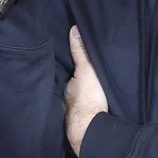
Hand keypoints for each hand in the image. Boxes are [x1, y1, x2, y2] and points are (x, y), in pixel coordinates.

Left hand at [64, 26, 107, 156]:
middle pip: (72, 91)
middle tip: (85, 83)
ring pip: (76, 105)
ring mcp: (72, 116)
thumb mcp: (86, 70)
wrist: (90, 128)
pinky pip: (82, 117)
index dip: (72, 73)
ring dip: (81, 102)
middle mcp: (66, 102)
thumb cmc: (87, 97)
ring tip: (89, 98)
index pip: (68, 77)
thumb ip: (80, 52)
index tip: (76, 69)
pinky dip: (85, 114)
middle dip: (77, 88)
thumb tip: (73, 29)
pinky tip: (91, 115)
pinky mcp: (80, 127)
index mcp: (67, 88)